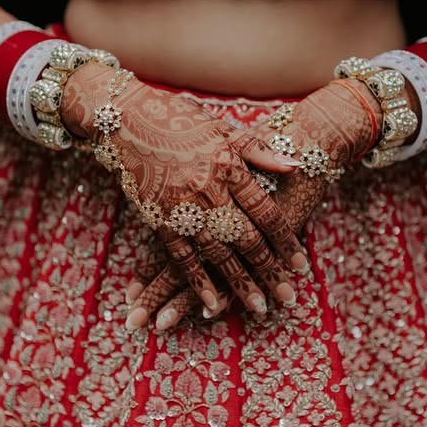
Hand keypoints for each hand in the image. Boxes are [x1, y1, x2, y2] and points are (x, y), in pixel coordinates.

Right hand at [129, 78, 383, 330]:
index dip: (284, 240)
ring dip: (238, 283)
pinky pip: (182, 258)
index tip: (299, 265)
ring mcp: (183, 208)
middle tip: (286, 297)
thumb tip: (294, 166)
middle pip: (246, 239)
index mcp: (229, 165)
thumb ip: (258, 151)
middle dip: (268, 271)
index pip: (265, 211)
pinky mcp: (160, 220)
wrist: (128, 122)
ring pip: (217, 254)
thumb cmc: (180, 120)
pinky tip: (213, 304)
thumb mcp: (224, 128)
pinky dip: (198, 282)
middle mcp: (209, 190)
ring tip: (258, 307)